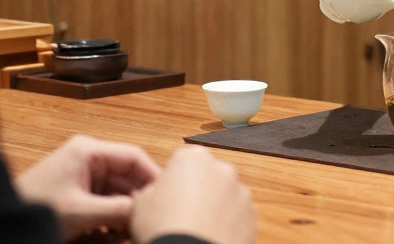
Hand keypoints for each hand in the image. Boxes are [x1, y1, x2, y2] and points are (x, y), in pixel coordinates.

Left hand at [14, 134, 160, 239]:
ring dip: (124, 211)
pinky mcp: (74, 192)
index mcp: (88, 151)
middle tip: (147, 220)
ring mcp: (80, 175)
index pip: (134, 157)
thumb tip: (145, 211)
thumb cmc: (34, 208)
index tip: (165, 197)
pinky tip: (113, 235)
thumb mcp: (82, 212)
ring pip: (116, 191)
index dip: (152, 176)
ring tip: (130, 231)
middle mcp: (86, 158)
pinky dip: (111, 217)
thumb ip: (118, 210)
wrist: (4, 222)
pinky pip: (103, 201)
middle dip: (137, 200)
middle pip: (126, 176)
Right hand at [130, 145, 255, 243]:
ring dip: (214, 208)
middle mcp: (223, 169)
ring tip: (196, 229)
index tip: (166, 197)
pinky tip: (211, 237)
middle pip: (208, 176)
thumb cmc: (164, 227)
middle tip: (180, 215)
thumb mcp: (140, 203)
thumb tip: (158, 195)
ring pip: (225, 197)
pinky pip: (237, 217)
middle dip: (198, 191)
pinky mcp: (253, 217)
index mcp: (194, 158)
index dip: (173, 180)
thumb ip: (152, 190)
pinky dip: (227, 225)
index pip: (183, 161)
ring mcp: (241, 193)